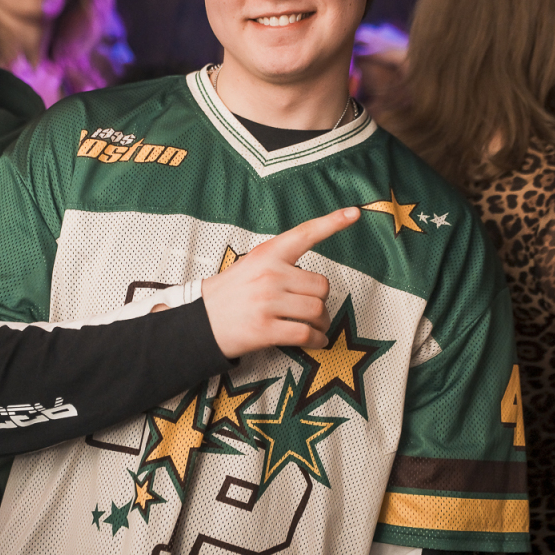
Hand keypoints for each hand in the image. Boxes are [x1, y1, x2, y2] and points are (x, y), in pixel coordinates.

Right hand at [201, 207, 360, 358]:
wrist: (199, 322)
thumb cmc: (231, 294)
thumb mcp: (251, 266)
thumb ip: (281, 265)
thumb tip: (317, 283)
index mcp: (267, 254)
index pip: (305, 234)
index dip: (332, 222)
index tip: (355, 213)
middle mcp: (269, 274)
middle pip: (321, 286)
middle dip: (321, 300)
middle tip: (311, 309)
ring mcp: (267, 302)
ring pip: (317, 311)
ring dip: (321, 322)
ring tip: (312, 326)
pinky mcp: (266, 329)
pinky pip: (307, 334)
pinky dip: (317, 340)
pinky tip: (315, 341)